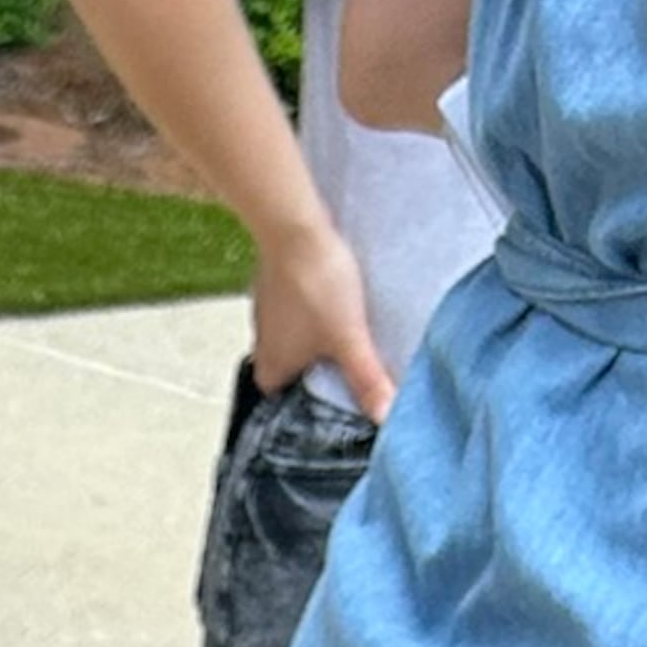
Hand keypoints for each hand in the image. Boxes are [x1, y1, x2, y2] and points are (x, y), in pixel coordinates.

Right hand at [247, 216, 391, 421]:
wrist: (295, 228)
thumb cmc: (317, 285)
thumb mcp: (349, 338)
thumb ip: (367, 379)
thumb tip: (385, 417)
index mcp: (273, 367)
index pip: (281, 403)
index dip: (302, 404)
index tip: (327, 400)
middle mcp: (262, 345)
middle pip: (286, 372)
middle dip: (310, 372)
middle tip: (339, 368)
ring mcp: (264, 314)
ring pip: (288, 340)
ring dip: (308, 341)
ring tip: (338, 336)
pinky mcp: (272, 285)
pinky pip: (290, 310)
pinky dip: (305, 313)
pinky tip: (326, 302)